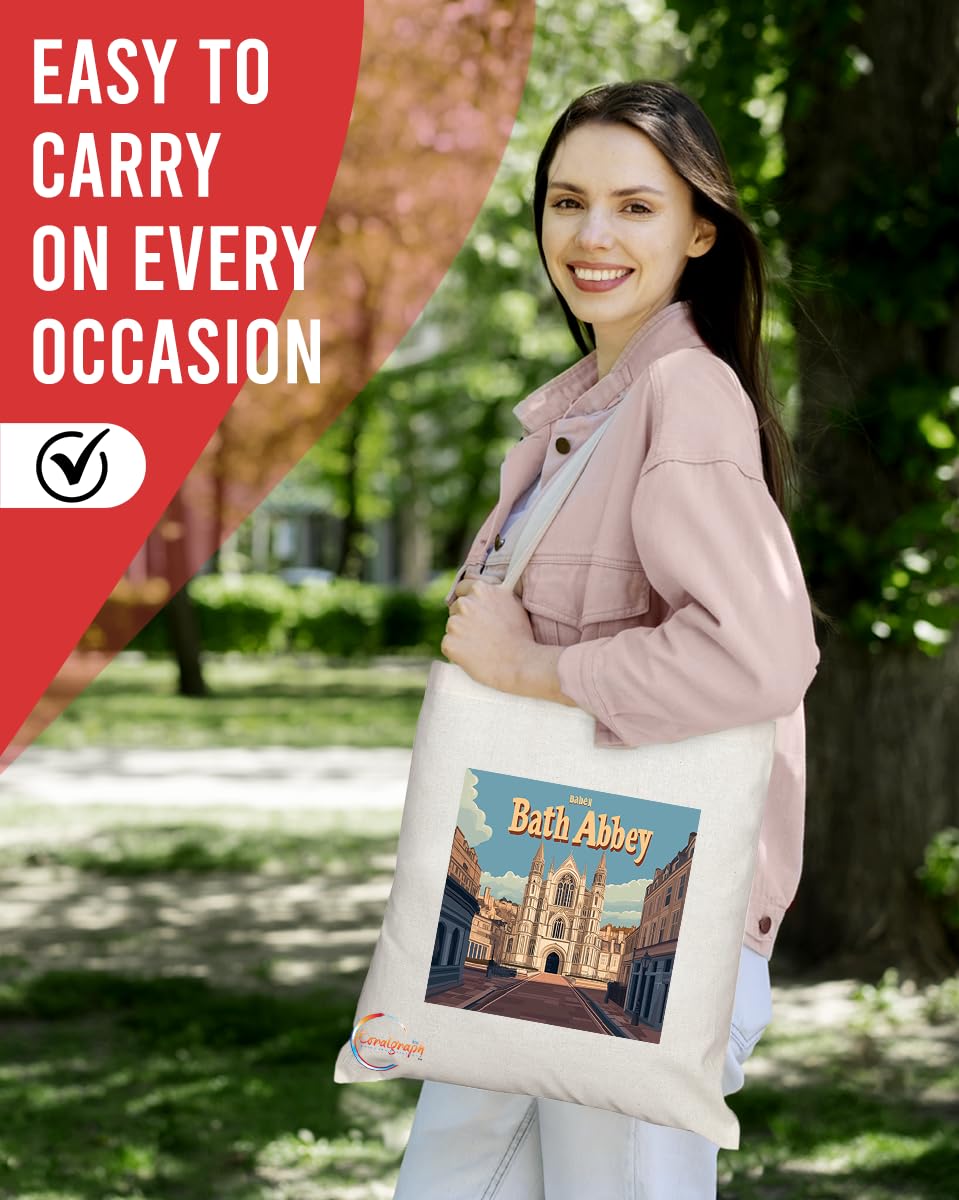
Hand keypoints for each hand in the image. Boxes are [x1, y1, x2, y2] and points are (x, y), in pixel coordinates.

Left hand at [441, 578, 576, 706]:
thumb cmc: (521, 635)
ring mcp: (454, 623)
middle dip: (464, 618)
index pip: (462, 588)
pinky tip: (473, 656)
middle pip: (455, 608)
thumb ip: (496, 592)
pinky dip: (457, 651)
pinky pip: (448, 645)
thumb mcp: (513, 603)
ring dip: (460, 635)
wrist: (520, 663)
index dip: (468, 599)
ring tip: (480, 646)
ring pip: (452, 627)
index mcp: (480, 589)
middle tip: (480, 633)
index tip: (472, 609)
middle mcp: (465, 603)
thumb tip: (490, 587)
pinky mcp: (449, 643)